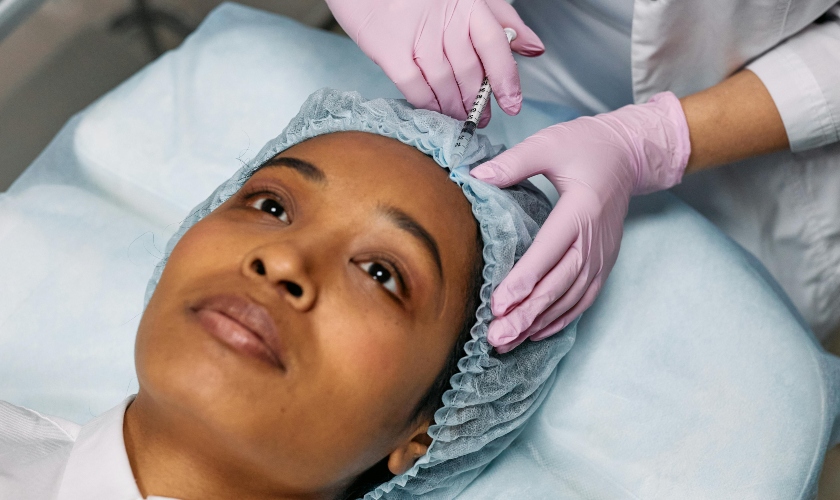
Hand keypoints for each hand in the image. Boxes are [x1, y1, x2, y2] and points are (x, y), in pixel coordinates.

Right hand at [325, 0, 543, 125]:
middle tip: (480, 118)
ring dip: (454, 109)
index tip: (511, 104)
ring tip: (457, 117)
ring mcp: (417, 38)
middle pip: (470, 73)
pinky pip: (416, 89)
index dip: (506, 80)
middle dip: (477, 102)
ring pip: (445, 85)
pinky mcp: (390, 51)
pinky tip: (433, 110)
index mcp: (468, 5)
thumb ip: (504, 20)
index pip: (496, 48)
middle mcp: (445, 21)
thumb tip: (535, 48)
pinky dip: (427, 105)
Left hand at [470, 92, 690, 352]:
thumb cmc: (586, 145)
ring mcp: (601, 255)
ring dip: (539, 323)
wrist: (629, 153)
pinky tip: (537, 333)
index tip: (498, 304)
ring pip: (569, 299)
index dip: (523, 281)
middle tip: (496, 337)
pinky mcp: (603, 263)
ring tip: (507, 343)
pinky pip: (582, 299)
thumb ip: (513, 162)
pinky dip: (560, 319)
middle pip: (558, 285)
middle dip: (526, 314)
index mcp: (580, 210)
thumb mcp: (549, 144)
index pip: (548, 252)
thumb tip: (475, 175)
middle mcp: (593, 240)